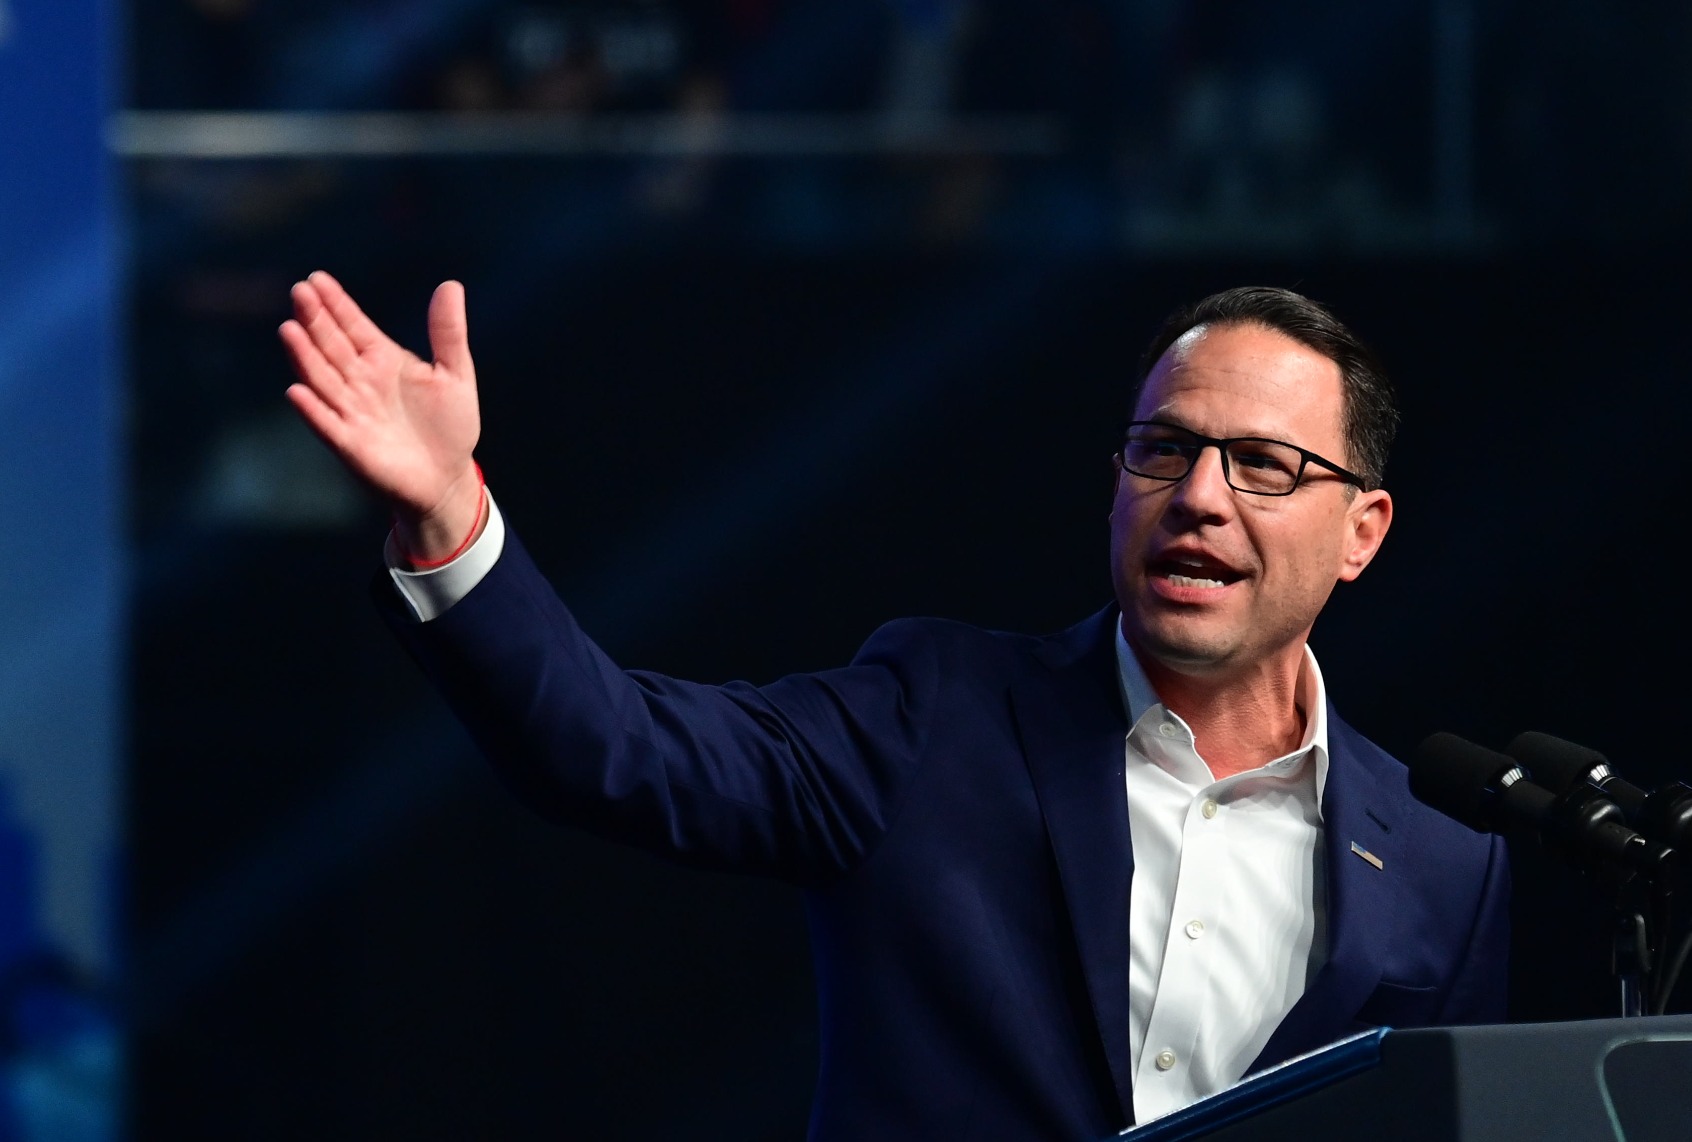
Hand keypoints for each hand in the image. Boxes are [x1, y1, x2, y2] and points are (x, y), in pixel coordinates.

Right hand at [280, 271, 483, 559]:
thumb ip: (448, 332)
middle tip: (299, 292)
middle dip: (315, 320)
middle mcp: (361, 382)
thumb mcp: (456, 374)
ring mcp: (352, 412)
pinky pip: (327, 424)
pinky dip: (313, 409)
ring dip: (305, 356)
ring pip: (323, 378)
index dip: (336, 304)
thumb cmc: (451, 425)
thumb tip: (451, 284)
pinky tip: (297, 391)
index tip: (317, 279)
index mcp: (384, 361)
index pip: (354, 326)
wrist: (448, 477)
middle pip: (332, 345)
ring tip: (289, 330)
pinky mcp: (351, 444)